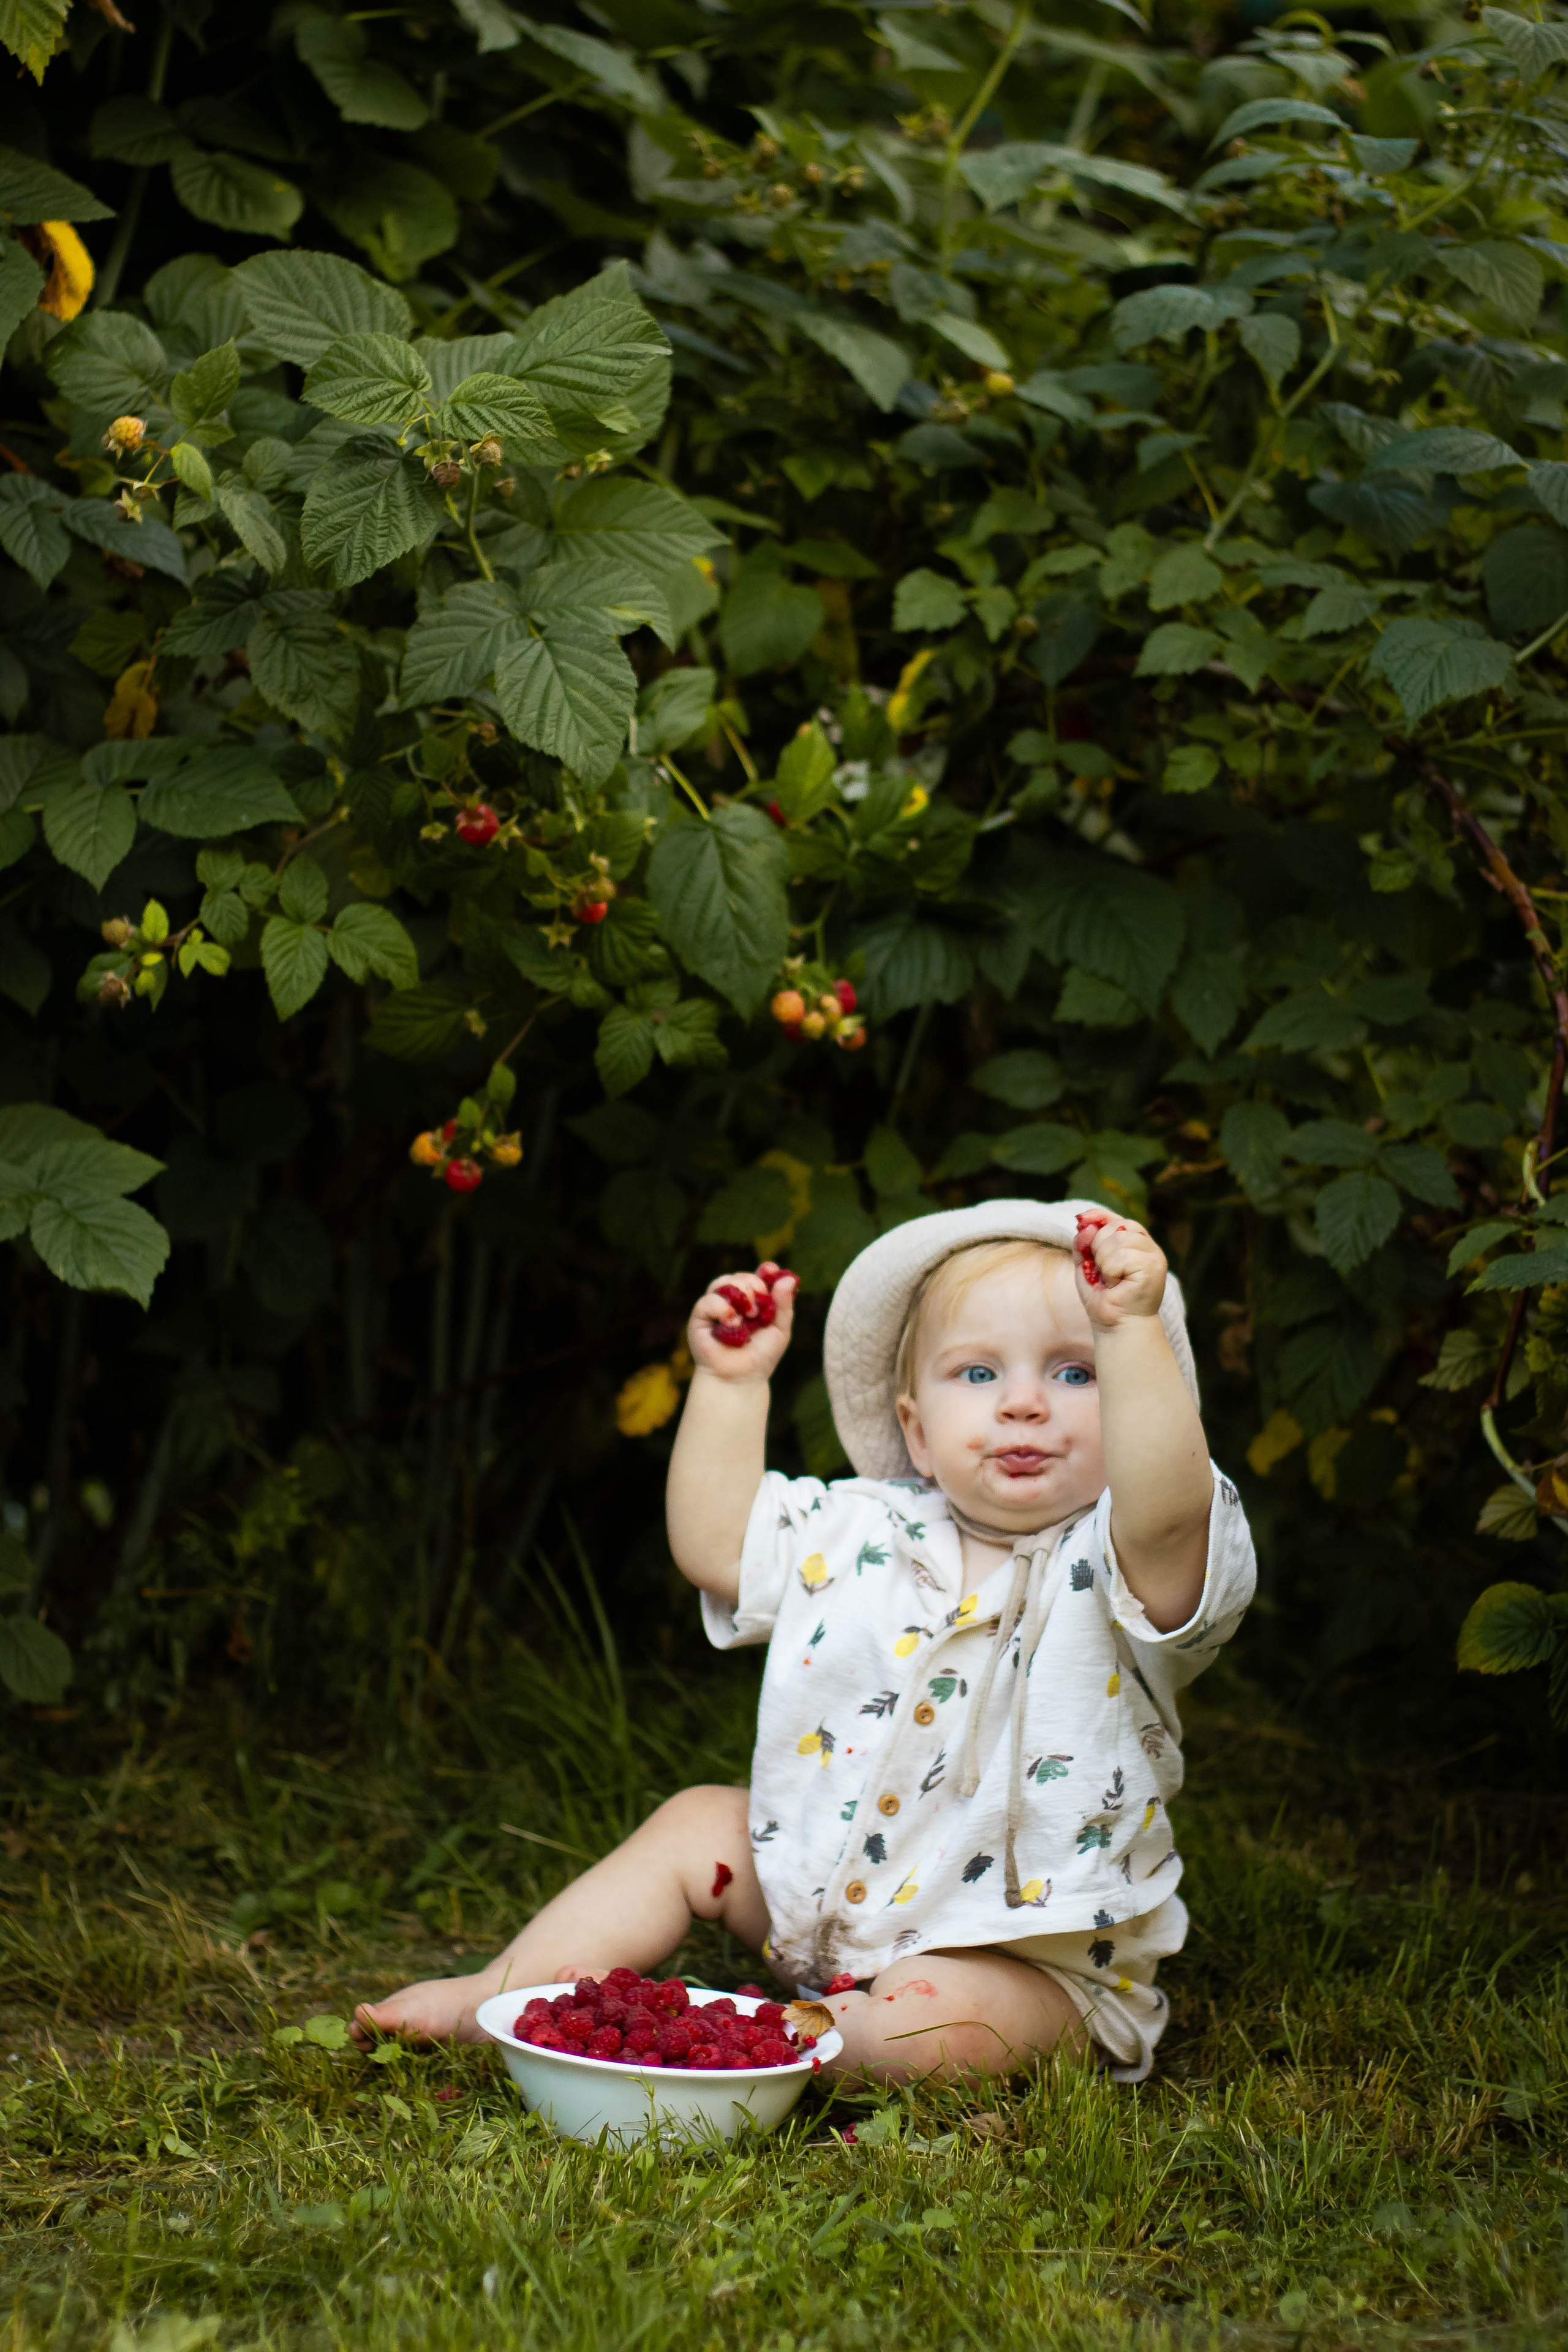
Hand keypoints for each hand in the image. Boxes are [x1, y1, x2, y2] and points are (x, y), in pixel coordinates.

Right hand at [688, 1262, 796, 1379]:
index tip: (770, 1270)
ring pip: (721, 1282)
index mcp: (752, 1302)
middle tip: (760, 1304)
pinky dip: (722, 1307)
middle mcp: (732, 1302)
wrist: (741, 1379)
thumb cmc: (761, 1357)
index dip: (764, 1271)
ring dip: (739, 1294)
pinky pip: (707, 1301)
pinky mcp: (700, 1318)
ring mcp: (715, 1308)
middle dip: (753, 1283)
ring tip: (749, 1315)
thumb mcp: (780, 1330)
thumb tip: (789, 1278)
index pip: (756, 1276)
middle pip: (739, 1276)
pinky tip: (733, 1321)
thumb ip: (784, 1305)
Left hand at [1073, 1210, 1166, 1326]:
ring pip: (1118, 1239)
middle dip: (1098, 1248)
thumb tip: (1084, 1223)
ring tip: (1111, 1280)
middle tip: (1102, 1272)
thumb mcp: (1087, 1266)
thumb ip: (1084, 1243)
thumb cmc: (1104, 1298)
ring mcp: (1154, 1255)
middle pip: (1115, 1226)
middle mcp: (1148, 1246)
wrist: (1116, 1326)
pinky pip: (1121, 1256)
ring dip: (1104, 1262)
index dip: (1098, 1216)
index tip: (1081, 1221)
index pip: (1117, 1219)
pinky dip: (1110, 1271)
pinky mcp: (1154, 1266)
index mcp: (1135, 1244)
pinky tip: (1117, 1285)